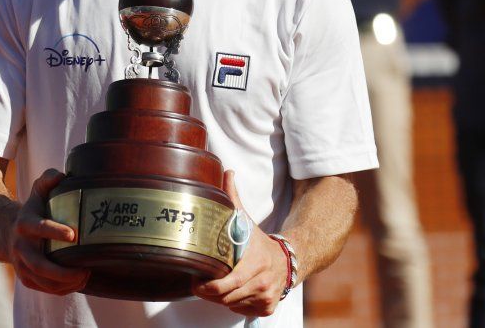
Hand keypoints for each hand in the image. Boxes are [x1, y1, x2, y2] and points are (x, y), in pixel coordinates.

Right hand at [8, 169, 89, 294]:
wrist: (8, 232)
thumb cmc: (33, 209)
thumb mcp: (38, 191)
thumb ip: (49, 179)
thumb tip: (63, 175)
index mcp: (25, 223)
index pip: (40, 228)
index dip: (55, 232)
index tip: (74, 235)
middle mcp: (21, 246)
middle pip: (40, 265)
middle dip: (63, 271)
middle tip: (85, 269)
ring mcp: (21, 264)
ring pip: (42, 281)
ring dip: (65, 283)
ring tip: (85, 276)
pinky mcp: (25, 277)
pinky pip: (44, 289)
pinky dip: (61, 290)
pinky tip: (78, 283)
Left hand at [193, 170, 287, 317]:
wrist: (289, 259)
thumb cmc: (260, 241)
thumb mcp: (246, 220)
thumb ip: (233, 198)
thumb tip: (227, 172)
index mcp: (254, 264)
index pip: (226, 285)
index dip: (207, 287)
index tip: (195, 282)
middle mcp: (262, 284)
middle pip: (225, 298)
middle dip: (209, 293)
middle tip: (198, 285)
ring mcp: (265, 298)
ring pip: (232, 305)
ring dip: (221, 298)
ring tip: (214, 286)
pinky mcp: (267, 308)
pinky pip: (242, 311)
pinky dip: (234, 304)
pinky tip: (233, 292)